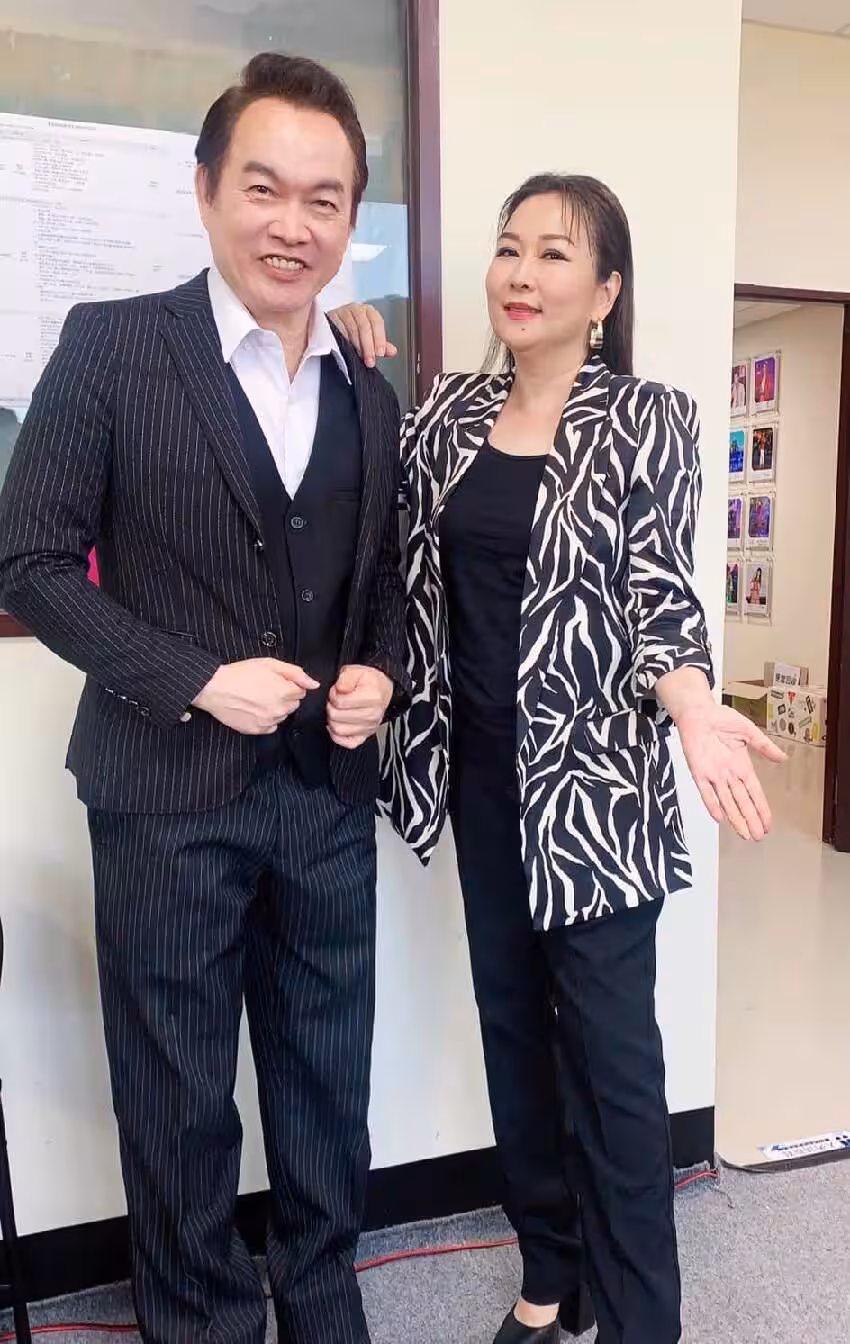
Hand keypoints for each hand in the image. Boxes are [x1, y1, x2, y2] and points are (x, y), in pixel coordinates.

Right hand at [193, 659, 318, 734]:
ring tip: (257, 698)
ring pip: (282, 716)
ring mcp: (268, 722)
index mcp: (285, 692)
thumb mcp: (270, 664)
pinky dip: (265, 719)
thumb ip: (295, 673)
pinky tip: (254, 709)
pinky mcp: (256, 730)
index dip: (289, 684)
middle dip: (284, 696)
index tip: (276, 681)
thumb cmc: (239, 674)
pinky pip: (270, 727)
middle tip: (265, 688)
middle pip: (293, 704)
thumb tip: (314, 684)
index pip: (301, 691)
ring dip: (275, 708)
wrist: (214, 688)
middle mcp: (279, 710)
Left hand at [327, 664, 393, 747]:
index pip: (339, 702)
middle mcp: (373, 714)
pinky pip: (347, 743)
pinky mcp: (365, 736)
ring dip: (333, 720)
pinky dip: (337, 735)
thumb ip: (345, 678)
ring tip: (338, 710)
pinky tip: (338, 724)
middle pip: (336, 716)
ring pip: (339, 730)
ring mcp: (369, 727)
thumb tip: (339, 689)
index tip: (336, 690)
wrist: (381, 690)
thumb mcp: (356, 671)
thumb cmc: (369, 682)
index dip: (333, 694)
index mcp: (372, 697)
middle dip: (331, 706)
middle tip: (336, 699)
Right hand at [328, 304, 397, 366]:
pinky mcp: (332, 317)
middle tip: (370, 361)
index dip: (379, 339)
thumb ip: (381, 345)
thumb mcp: (369, 338)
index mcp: (369, 311)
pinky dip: (344, 341)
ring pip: (352, 328)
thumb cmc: (354, 331)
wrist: (334, 326)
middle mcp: (357, 308)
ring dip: (357, 346)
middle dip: (368, 346)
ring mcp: (343, 311)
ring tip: (360, 357)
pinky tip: (347, 350)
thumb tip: (392, 351)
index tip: (380, 353)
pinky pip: (339, 329)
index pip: (377, 322)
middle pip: (365, 326)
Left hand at [676, 702, 785, 840]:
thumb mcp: (747, 730)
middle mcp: (728, 774)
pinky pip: (706, 792)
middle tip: (757, 836)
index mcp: (741, 765)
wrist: (697, 712)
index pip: (754, 792)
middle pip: (742, 802)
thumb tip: (782, 758)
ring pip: (727, 802)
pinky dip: (712, 804)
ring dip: (736, 818)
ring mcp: (713, 775)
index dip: (762, 808)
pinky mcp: (698, 772)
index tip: (768, 824)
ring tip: (744, 834)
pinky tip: (720, 818)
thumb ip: (764, 745)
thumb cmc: (720, 718)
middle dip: (751, 819)